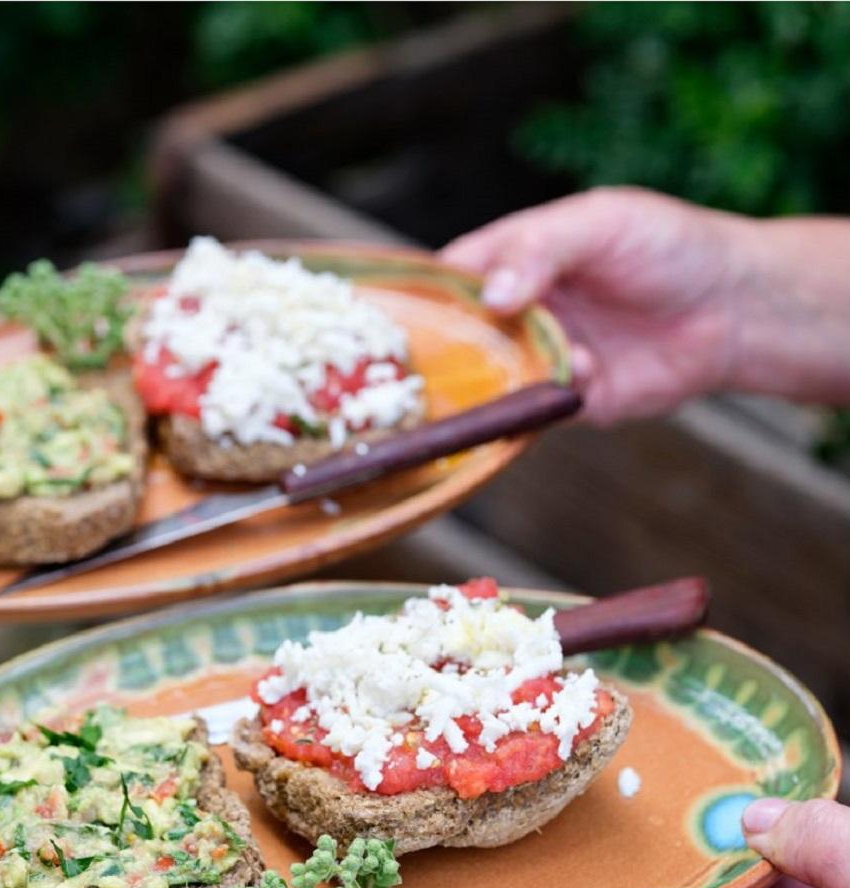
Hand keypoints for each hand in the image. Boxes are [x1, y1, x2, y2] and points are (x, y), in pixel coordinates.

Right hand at [441, 187, 849, 423]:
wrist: (735, 309)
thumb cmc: (667, 247)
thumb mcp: (600, 224)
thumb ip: (541, 251)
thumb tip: (492, 296)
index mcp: (514, 261)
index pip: (450, 280)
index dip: (425, 298)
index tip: (404, 318)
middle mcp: (518, 313)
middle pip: (460, 340)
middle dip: (451, 353)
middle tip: (444, 361)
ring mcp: (540, 359)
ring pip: (491, 383)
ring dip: (502, 380)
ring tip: (522, 364)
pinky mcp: (568, 400)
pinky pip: (536, 412)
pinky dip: (547, 399)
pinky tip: (586, 369)